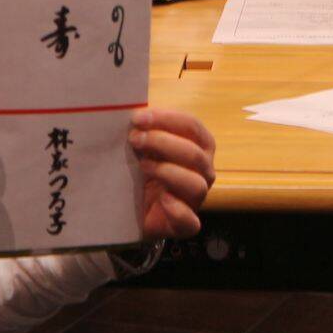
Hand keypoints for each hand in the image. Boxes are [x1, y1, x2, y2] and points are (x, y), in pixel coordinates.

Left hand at [131, 107, 216, 239]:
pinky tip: (163, 199)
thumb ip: (144, 127)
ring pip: (195, 184)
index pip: (193, 127)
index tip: (139, 117)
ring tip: (142, 165)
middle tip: (134, 139)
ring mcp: (196, 200)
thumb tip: (129, 106)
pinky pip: (190, 221)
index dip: (168, 119)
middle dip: (163, 142)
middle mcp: (203, 172)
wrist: (134, 211)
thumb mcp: (143, 145)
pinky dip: (178, 210)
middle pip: (194, 154)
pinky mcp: (184, 225)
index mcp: (198, 147)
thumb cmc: (143, 170)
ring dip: (167, 171)